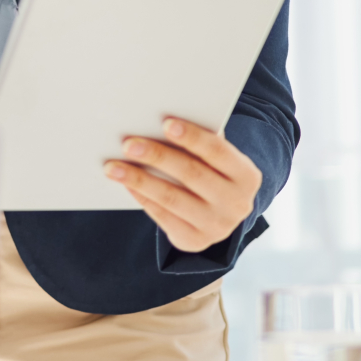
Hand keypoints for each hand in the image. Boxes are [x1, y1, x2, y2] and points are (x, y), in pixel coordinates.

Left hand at [104, 118, 260, 252]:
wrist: (220, 216)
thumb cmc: (212, 173)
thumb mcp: (216, 160)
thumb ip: (200, 142)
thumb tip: (159, 120)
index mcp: (246, 176)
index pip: (218, 151)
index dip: (192, 137)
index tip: (165, 123)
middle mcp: (237, 204)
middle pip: (191, 174)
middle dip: (157, 156)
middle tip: (128, 144)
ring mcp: (217, 226)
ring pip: (172, 198)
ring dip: (139, 180)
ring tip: (113, 166)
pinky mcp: (195, 241)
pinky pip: (162, 216)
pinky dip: (141, 197)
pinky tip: (125, 183)